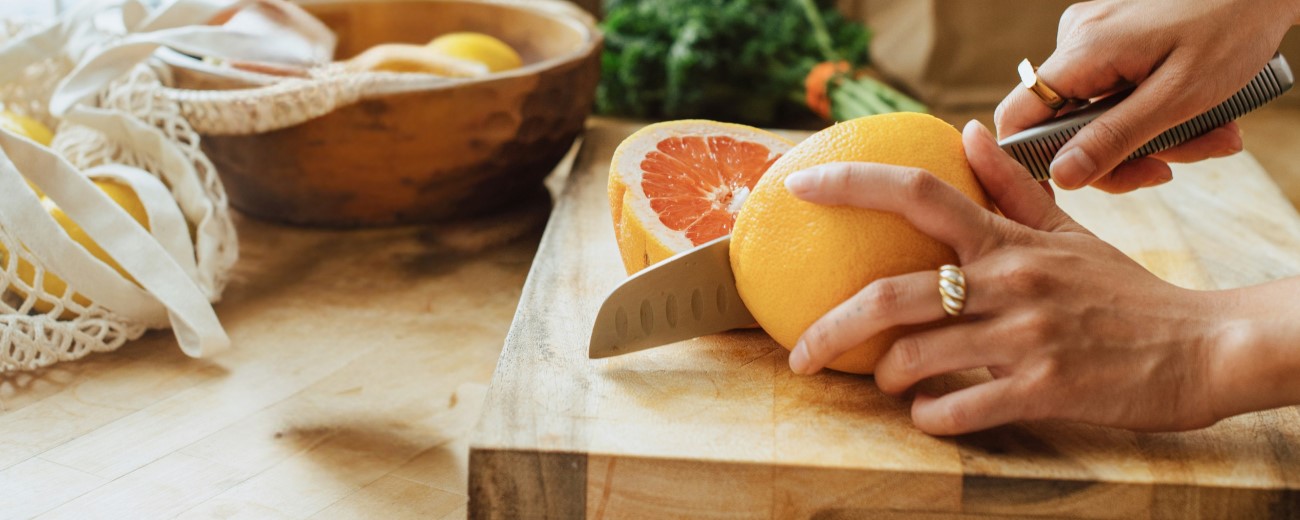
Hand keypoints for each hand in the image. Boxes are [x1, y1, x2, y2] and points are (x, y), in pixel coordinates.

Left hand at [782, 120, 1232, 434]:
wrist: (1200, 347)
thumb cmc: (1124, 292)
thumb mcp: (1070, 232)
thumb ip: (1012, 188)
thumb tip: (967, 132)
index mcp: (1009, 240)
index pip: (920, 194)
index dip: (853, 185)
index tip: (800, 188)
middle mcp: (1010, 282)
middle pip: (891, 294)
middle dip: (831, 328)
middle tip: (801, 352)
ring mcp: (1025, 336)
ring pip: (917, 356)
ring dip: (887, 375)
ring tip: (889, 379)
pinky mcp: (1043, 389)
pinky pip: (959, 408)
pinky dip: (930, 416)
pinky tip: (929, 413)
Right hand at [995, 0, 1298, 192]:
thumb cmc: (1232, 30)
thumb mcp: (1178, 97)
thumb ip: (1115, 139)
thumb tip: (1062, 177)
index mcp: (1084, 51)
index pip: (1018, 117)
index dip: (1034, 159)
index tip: (1080, 183)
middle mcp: (1077, 40)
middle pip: (1064, 124)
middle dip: (1120, 154)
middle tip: (1170, 167)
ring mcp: (1093, 38)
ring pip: (1096, 113)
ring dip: (1150, 138)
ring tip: (1210, 135)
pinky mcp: (1111, 41)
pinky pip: (1115, 94)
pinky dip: (1152, 113)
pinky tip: (1197, 115)